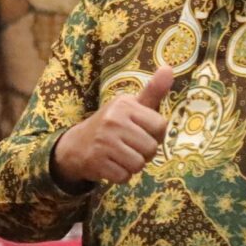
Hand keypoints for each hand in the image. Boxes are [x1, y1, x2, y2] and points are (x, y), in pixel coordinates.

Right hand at [48, 65, 176, 186]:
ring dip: (133, 165)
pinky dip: (121, 175)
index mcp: (125, 105)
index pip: (160, 125)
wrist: (76, 145)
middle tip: (130, 146)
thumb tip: (169, 68)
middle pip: (151, 148)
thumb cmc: (113, 124)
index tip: (142, 132)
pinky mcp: (96, 161)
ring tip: (121, 155)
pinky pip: (124, 177)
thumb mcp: (131, 106)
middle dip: (145, 153)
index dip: (156, 134)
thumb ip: (153, 91)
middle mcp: (113, 121)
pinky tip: (112, 164)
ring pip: (138, 164)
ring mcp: (103, 141)